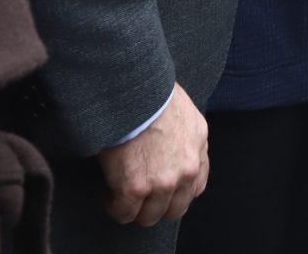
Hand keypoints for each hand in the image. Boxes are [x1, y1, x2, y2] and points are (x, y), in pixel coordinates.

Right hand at [98, 83, 208, 226]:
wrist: (134, 91)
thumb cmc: (153, 95)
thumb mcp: (186, 114)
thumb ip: (188, 138)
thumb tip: (175, 148)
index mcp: (199, 151)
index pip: (195, 188)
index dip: (176, 191)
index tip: (161, 188)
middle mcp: (186, 171)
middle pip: (174, 209)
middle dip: (157, 205)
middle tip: (139, 195)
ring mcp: (162, 183)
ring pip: (149, 216)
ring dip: (135, 209)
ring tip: (121, 195)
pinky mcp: (134, 188)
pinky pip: (124, 213)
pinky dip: (115, 208)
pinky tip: (109, 195)